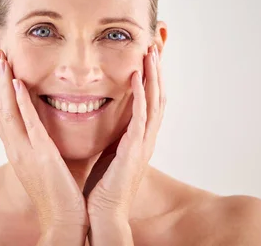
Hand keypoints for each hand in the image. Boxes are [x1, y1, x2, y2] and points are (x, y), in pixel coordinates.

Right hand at [0, 48, 88, 236]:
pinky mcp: (39, 157)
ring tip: (1, 59)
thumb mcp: (52, 160)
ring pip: (7, 112)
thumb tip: (60, 120)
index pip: (4, 113)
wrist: (65, 220)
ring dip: (3, 83)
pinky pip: (27, 125)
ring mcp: (24, 153)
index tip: (1, 66)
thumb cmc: (64, 192)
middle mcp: (16, 149)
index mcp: (19, 150)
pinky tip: (18, 84)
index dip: (0, 88)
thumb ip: (51, 140)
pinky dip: (20, 103)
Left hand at [83, 45, 165, 221]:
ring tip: (151, 52)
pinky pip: (140, 116)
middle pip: (158, 95)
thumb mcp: (109, 153)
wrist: (102, 214)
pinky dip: (140, 95)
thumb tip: (107, 121)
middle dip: (157, 70)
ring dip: (153, 76)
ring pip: (154, 101)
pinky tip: (136, 76)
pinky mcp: (134, 150)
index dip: (152, 77)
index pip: (150, 100)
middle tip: (155, 45)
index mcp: (139, 138)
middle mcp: (146, 138)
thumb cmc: (102, 188)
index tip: (147, 55)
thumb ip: (113, 135)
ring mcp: (143, 143)